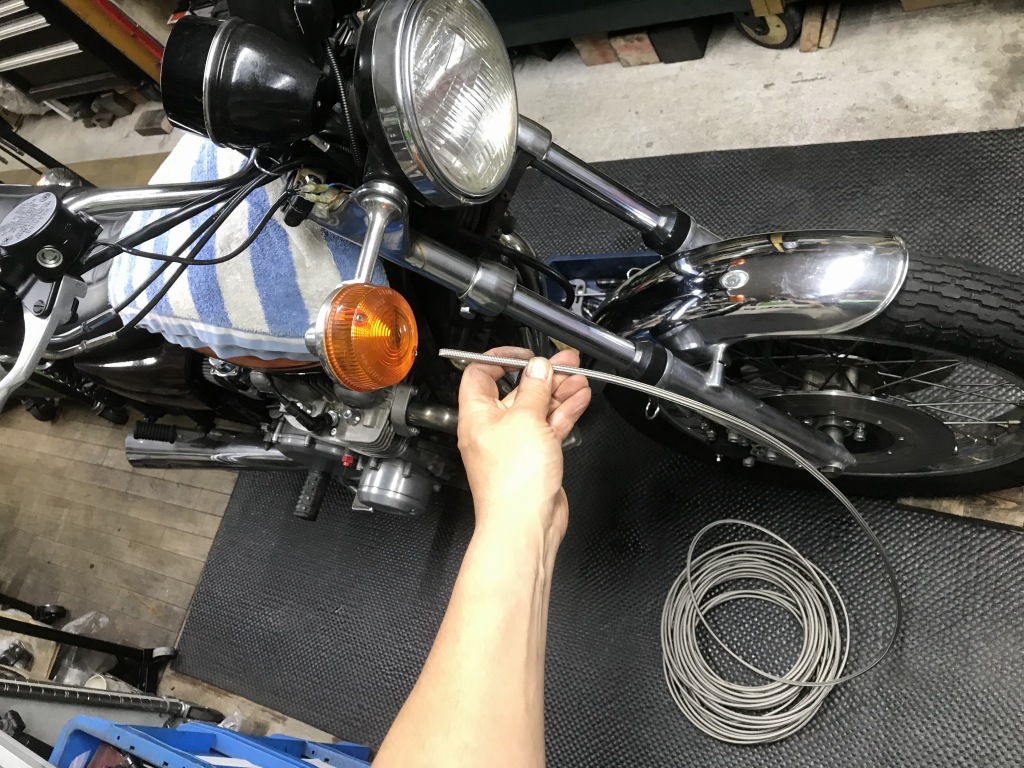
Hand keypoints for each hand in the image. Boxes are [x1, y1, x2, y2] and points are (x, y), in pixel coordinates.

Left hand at [457, 346, 591, 549]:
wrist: (525, 523)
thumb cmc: (512, 480)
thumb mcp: (526, 419)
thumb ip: (534, 389)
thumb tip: (537, 367)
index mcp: (477, 415)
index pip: (480, 374)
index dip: (502, 359)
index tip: (526, 354)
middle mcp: (493, 428)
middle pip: (516, 391)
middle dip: (542, 375)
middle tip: (566, 362)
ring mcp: (515, 444)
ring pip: (537, 408)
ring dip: (558, 392)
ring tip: (579, 377)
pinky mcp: (535, 458)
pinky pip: (549, 427)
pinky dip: (564, 412)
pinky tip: (579, 399)